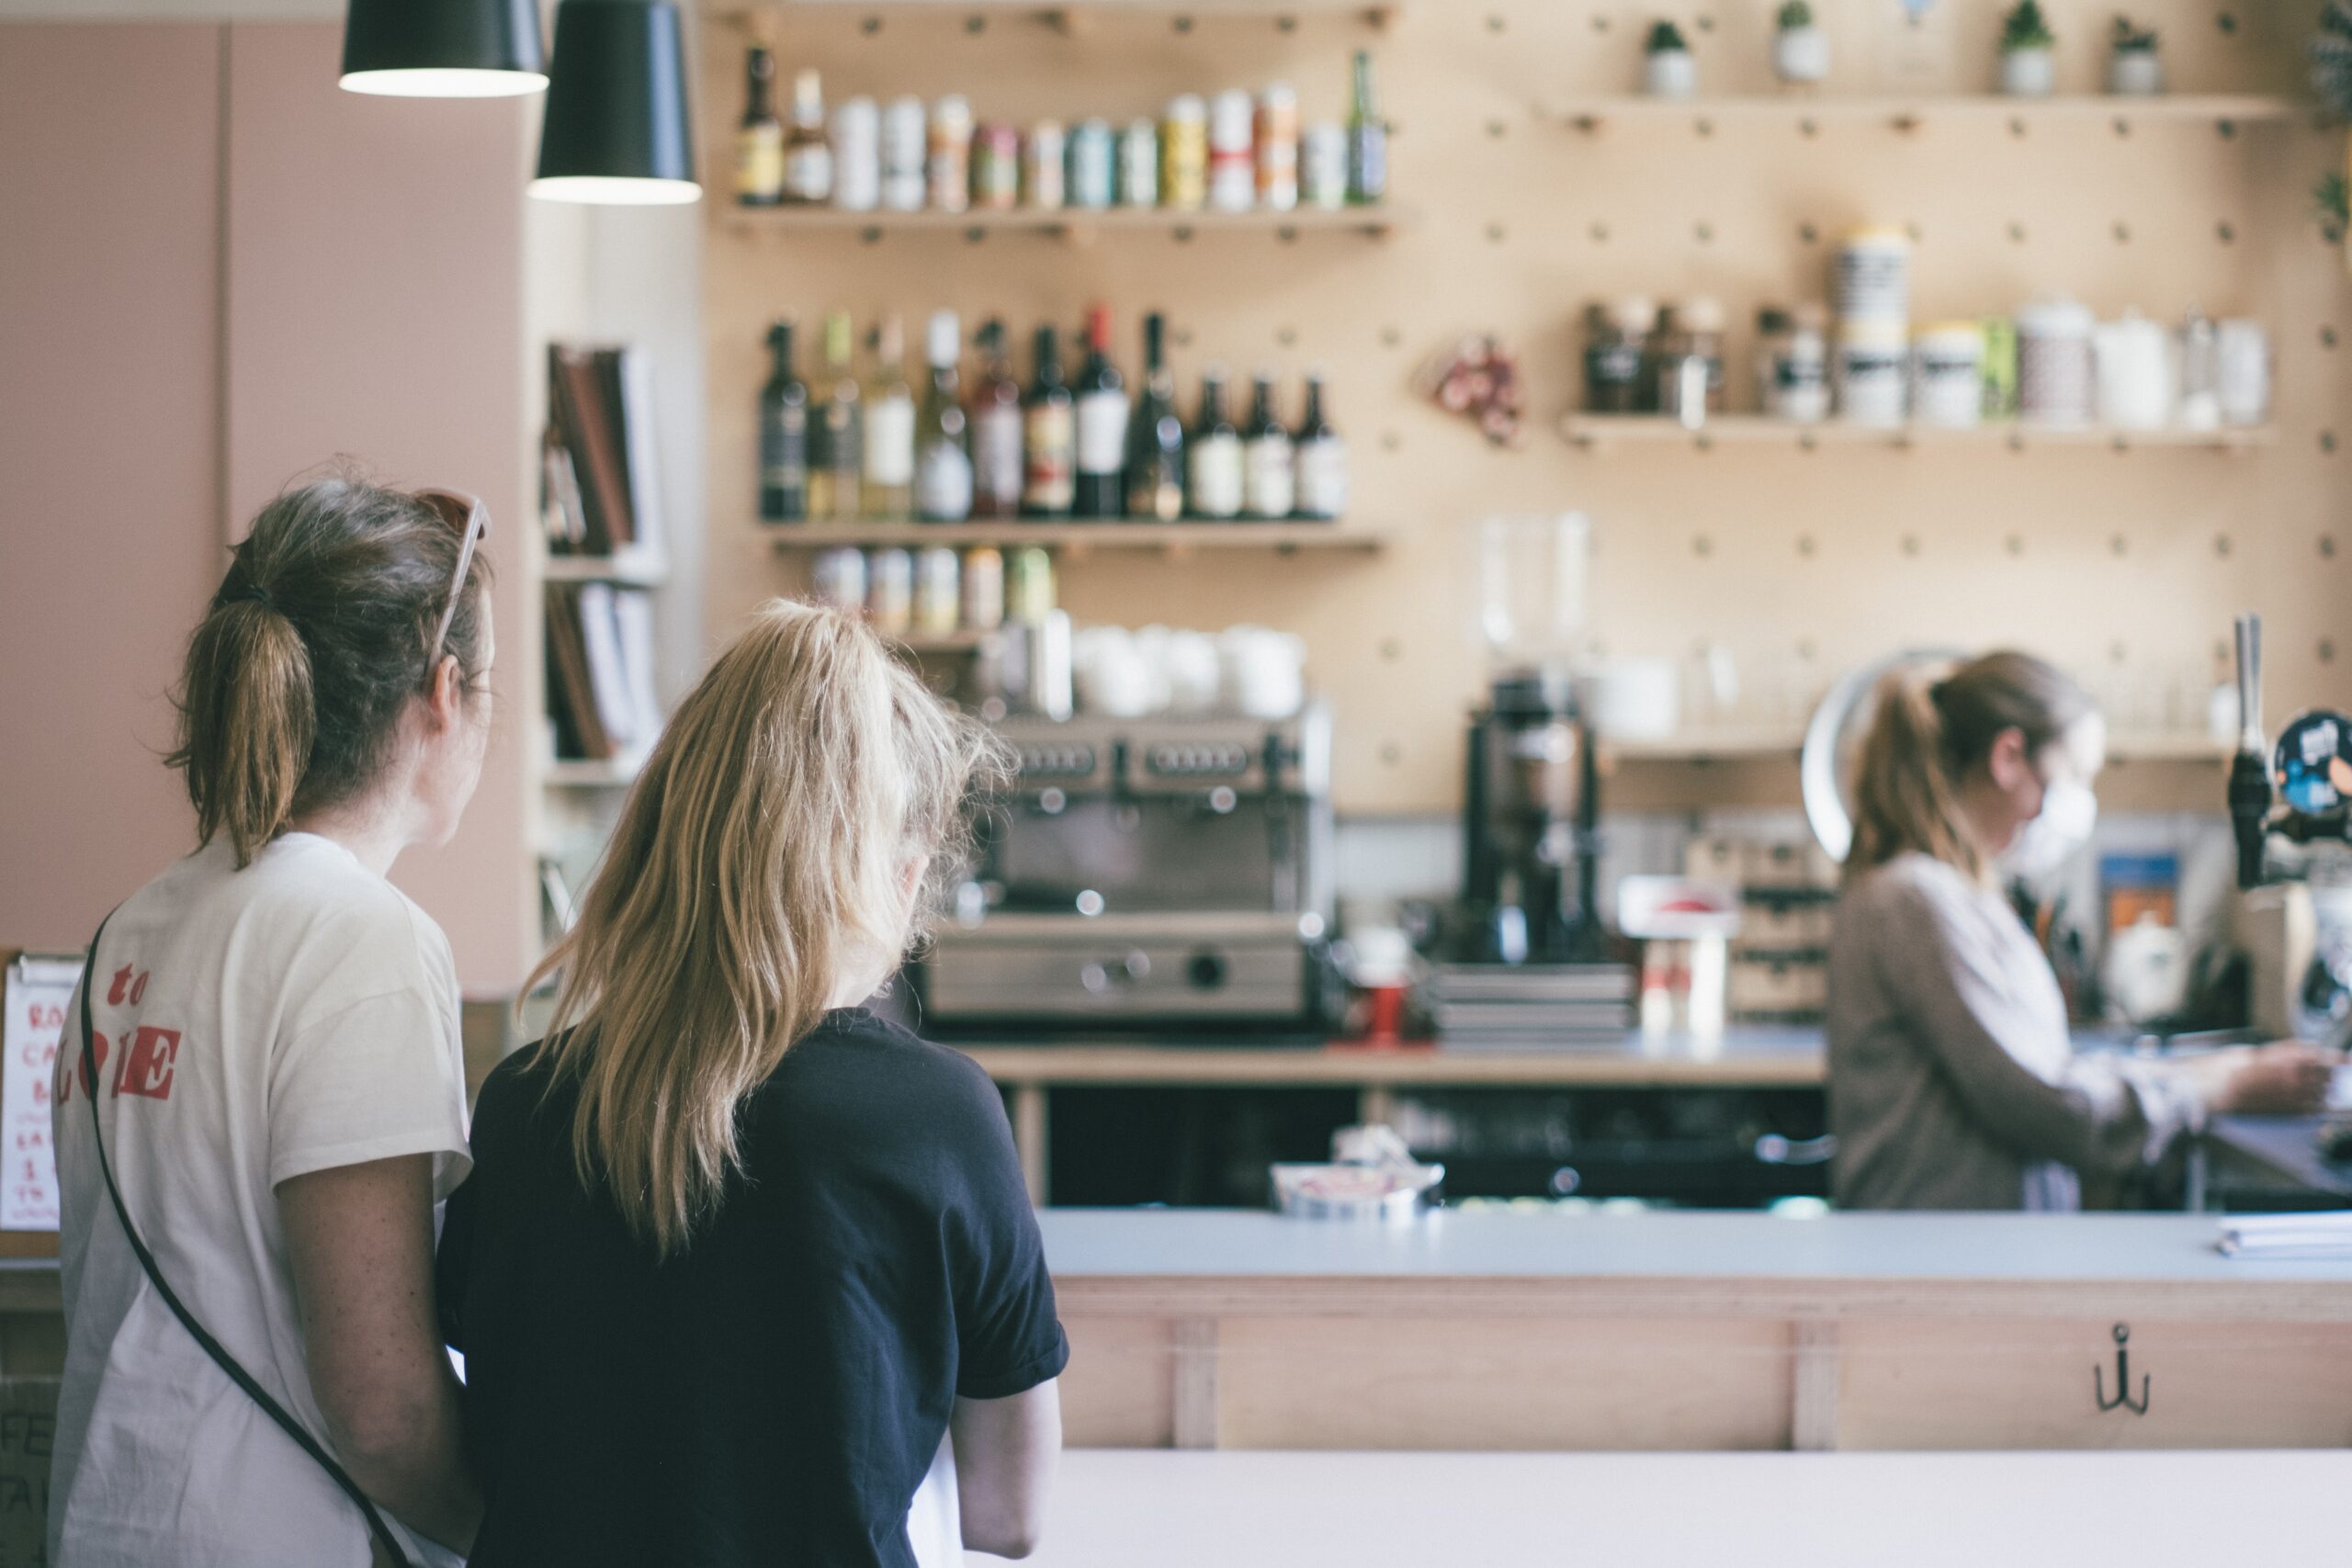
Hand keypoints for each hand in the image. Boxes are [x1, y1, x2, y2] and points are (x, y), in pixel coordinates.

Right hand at [2210, 1041, 2338, 1117]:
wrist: (2227, 1087)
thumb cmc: (2245, 1067)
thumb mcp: (2270, 1050)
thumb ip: (2293, 1048)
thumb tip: (2312, 1047)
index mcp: (2294, 1061)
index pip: (2328, 1059)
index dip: (2341, 1060)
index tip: (2348, 1061)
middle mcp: (2299, 1079)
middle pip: (2328, 1078)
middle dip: (2330, 1076)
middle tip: (2328, 1075)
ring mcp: (2295, 1096)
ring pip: (2323, 1095)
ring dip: (2324, 1092)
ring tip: (2318, 1089)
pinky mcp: (2289, 1111)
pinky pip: (2311, 1110)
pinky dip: (2314, 1107)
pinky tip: (2311, 1104)